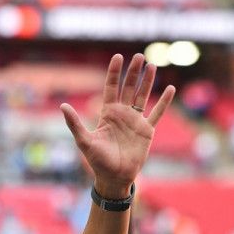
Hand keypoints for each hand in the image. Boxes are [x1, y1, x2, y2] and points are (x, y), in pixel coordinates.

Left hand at [60, 54, 174, 196]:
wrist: (115, 176)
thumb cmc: (97, 160)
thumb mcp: (84, 141)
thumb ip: (74, 123)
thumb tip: (63, 106)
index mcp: (107, 113)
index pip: (111, 87)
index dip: (114, 73)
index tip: (118, 57)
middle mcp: (122, 114)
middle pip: (129, 88)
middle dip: (133, 72)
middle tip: (139, 56)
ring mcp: (135, 121)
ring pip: (143, 96)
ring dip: (148, 82)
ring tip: (152, 66)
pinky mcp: (147, 130)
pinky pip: (157, 113)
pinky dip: (164, 102)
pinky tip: (170, 89)